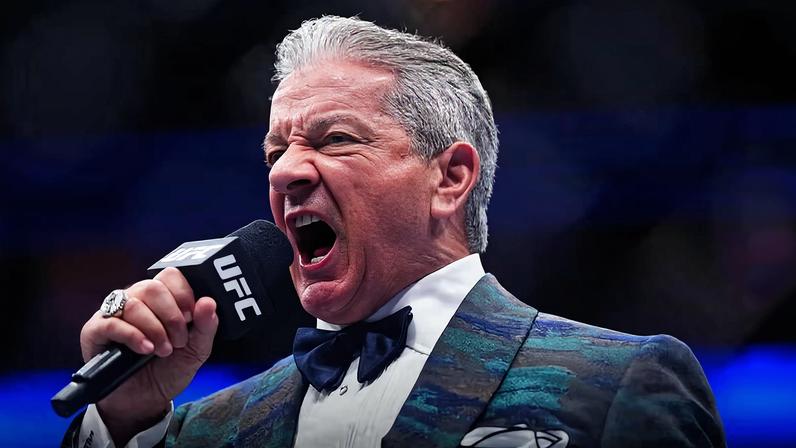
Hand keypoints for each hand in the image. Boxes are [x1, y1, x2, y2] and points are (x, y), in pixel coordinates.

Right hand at [79, 267, 217, 443]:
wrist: (145, 401)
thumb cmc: (168, 370)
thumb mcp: (196, 350)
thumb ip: (206, 327)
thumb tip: (209, 302)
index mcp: (161, 298)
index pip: (170, 275)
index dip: (183, 294)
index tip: (191, 317)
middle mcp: (137, 300)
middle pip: (152, 287)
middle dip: (171, 316)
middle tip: (178, 341)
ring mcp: (114, 313)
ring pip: (134, 304)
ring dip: (154, 329)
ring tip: (163, 350)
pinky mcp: (95, 331)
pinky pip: (111, 323)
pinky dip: (133, 336)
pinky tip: (145, 349)